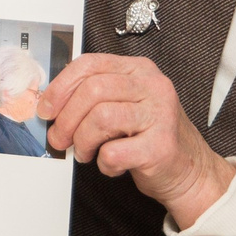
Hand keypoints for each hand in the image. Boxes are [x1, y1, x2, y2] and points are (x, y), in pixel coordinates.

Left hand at [41, 54, 235, 224]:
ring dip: (82, 141)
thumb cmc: (149, 136)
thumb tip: (49, 104)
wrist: (189, 170)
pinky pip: (113, 152)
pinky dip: (104, 163)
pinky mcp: (161, 146)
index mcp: (138, 70)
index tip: (46, 109)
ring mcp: (160, 115)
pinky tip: (112, 164)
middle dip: (66, 119)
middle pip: (92, 90)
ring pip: (100, 118)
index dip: (60, 87)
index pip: (89, 64)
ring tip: (86, 152)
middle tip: (59, 139)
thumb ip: (93, 96)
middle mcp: (152, 86)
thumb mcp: (124, 104)